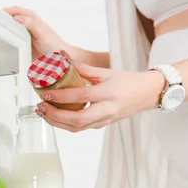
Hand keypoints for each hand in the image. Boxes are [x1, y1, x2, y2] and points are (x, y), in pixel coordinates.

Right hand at [4, 6, 66, 61]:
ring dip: (4, 31)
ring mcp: (24, 36)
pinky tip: (3, 44)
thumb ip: (31, 24)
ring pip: (10, 30)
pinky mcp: (22, 47)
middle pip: (11, 19)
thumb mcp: (42, 32)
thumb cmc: (55, 44)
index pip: (17, 10)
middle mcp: (27, 26)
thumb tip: (18, 17)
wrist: (60, 59)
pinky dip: (7, 42)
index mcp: (32, 18)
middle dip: (3, 20)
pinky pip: (12, 42)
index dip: (8, 10)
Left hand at [35, 60, 165, 131]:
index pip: (80, 97)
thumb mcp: (105, 71)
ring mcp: (104, 120)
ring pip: (77, 128)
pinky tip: (54, 116)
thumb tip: (62, 58)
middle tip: (41, 107)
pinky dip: (65, 124)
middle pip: (77, 121)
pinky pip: (80, 128)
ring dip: (57, 122)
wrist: (146, 95)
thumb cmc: (127, 82)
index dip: (61, 96)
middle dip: (56, 116)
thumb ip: (83, 68)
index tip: (45, 92)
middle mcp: (106, 110)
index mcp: (108, 94)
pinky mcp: (101, 125)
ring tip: (43, 112)